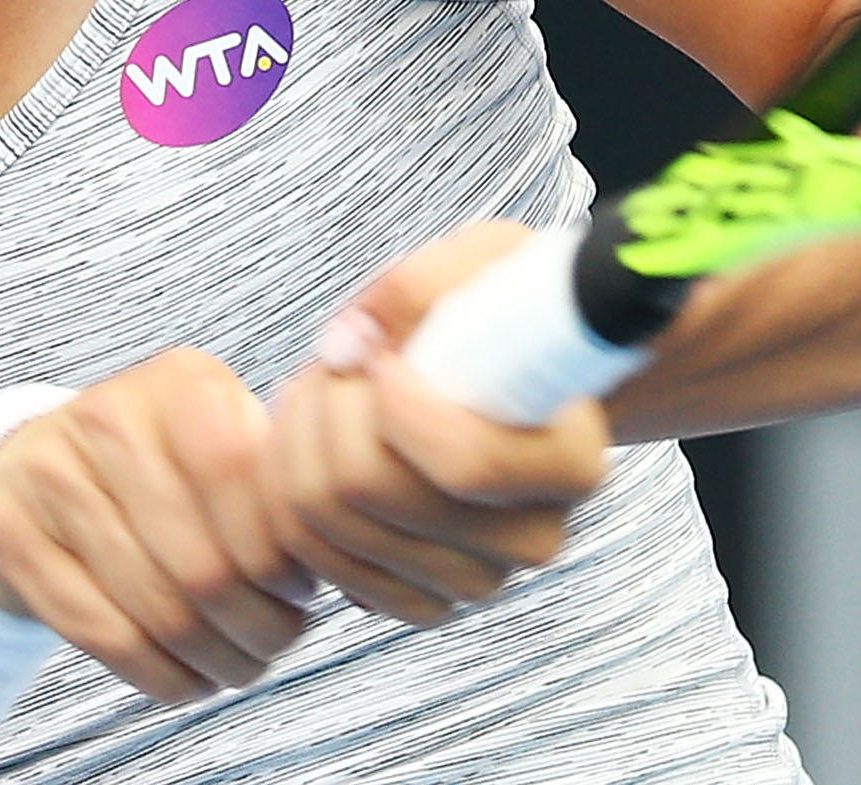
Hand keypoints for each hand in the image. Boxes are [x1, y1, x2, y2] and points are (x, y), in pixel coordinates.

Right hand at [0, 348, 315, 702]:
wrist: (31, 468)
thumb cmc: (156, 467)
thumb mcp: (218, 443)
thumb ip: (272, 486)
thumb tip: (332, 559)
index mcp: (183, 384)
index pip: (245, 482)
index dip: (282, 556)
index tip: (300, 591)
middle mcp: (112, 417)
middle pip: (205, 562)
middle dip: (257, 623)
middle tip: (276, 641)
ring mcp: (52, 474)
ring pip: (158, 608)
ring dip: (214, 658)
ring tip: (241, 664)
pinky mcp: (12, 536)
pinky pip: (104, 635)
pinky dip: (160, 675)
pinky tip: (188, 678)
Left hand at [266, 222, 611, 627]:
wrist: (518, 373)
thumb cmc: (508, 312)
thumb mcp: (488, 262)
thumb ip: (422, 286)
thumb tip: (346, 344)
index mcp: (570, 463)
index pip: (466, 464)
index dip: (396, 406)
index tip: (384, 356)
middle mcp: (530, 537)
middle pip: (373, 493)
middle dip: (327, 409)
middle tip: (339, 360)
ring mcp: (473, 580)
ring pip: (328, 526)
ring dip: (298, 442)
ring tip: (326, 389)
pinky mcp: (416, 599)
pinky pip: (311, 560)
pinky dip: (290, 492)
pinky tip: (315, 442)